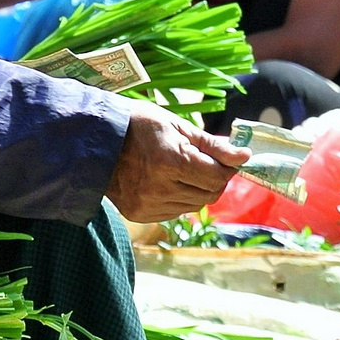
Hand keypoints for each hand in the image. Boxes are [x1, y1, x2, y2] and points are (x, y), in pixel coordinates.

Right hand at [104, 99, 249, 221]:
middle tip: (207, 163)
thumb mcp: (177, 125)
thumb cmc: (138, 125)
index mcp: (172, 161)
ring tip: (184, 169)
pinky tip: (169, 181)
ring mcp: (148, 204)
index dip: (228, 167)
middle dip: (215, 179)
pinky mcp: (141, 214)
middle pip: (209, 194)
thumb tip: (243, 156)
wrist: (96, 140)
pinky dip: (180, 198)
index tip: (229, 158)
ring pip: (194, 205)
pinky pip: (175, 211)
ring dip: (198, 189)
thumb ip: (212, 145)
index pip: (217, 176)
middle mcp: (160, 188)